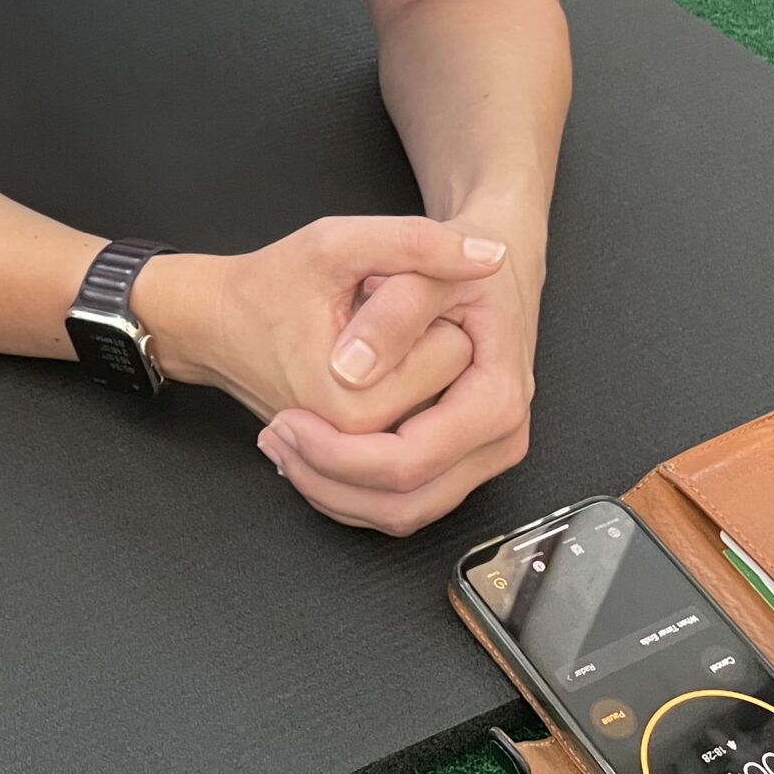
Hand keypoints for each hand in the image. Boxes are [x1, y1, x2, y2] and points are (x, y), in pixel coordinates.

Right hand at [147, 215, 509, 434]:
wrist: (219, 326)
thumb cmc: (269, 285)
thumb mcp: (337, 243)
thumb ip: (414, 242)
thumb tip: (493, 255)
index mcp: (354, 405)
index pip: (455, 352)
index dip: (427, 311)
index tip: (380, 300)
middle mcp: (358, 447)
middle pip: (456, 390)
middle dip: (432, 348)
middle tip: (378, 325)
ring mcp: (357, 467)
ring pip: (447, 421)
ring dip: (428, 384)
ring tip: (381, 357)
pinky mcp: (357, 473)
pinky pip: (425, 449)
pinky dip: (420, 415)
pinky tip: (386, 386)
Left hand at [254, 231, 543, 535]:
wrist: (490, 260)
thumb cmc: (453, 263)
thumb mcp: (418, 264)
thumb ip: (391, 313)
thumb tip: (354, 369)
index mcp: (496, 396)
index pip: (409, 459)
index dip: (339, 453)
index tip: (288, 420)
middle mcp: (498, 437)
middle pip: (404, 501)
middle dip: (327, 478)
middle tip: (275, 437)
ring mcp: (479, 456)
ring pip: (400, 514)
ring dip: (333, 489)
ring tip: (283, 444)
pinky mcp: (458, 463)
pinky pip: (401, 503)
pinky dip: (349, 488)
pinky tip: (309, 451)